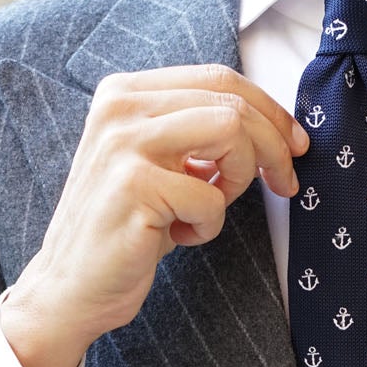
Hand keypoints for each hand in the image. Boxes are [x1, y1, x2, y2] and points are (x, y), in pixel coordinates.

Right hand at [0, 65, 309, 366]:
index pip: (217, 77)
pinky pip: (210, 196)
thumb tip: (271, 128)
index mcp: (125, 93)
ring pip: (230, 131)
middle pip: (231, 100)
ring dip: (239, 179)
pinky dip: (209, 225)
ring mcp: (123, 142)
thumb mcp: (161, 168)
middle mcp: (120, 106)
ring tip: (211, 210)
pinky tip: (180, 237)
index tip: (294, 145)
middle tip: (285, 183)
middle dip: (273, 145)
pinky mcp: (133, 185)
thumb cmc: (126, 232)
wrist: (72, 289)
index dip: (269, 109)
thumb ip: (196, 136)